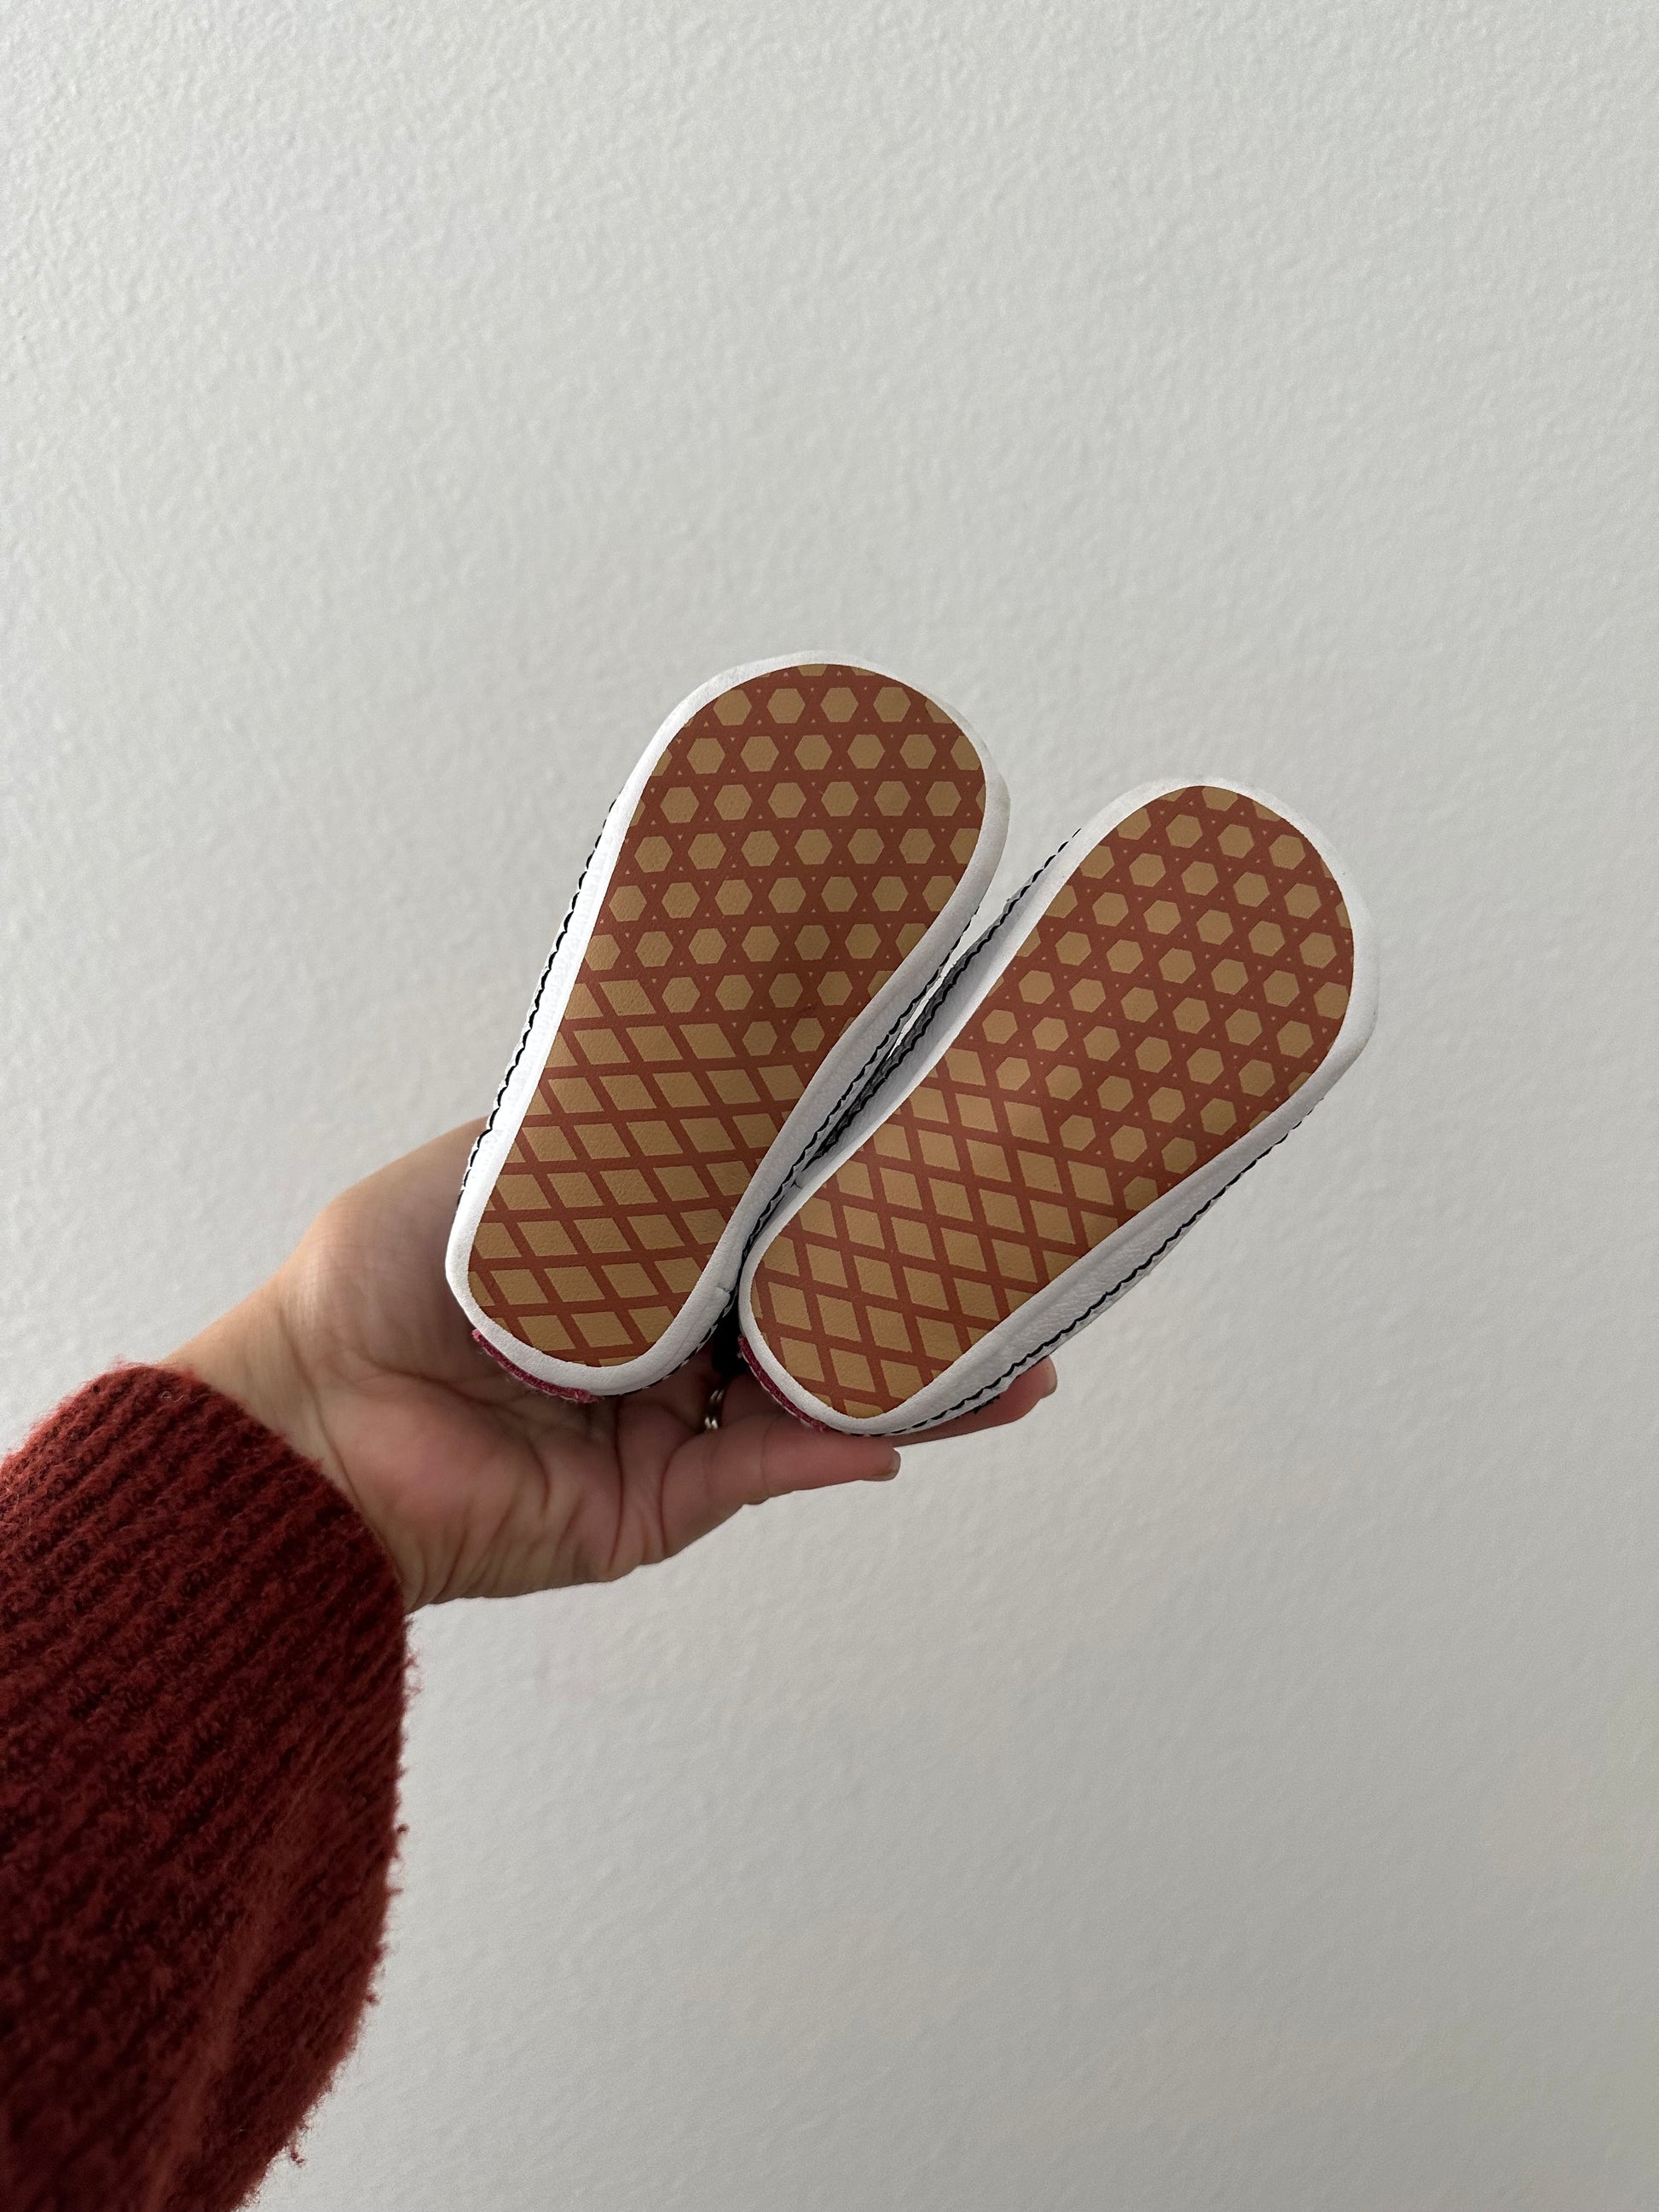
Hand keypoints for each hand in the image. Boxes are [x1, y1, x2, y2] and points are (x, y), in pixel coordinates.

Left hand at [166, 1124, 1055, 1609]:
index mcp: (639, 1254)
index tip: (941, 1160)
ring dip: (913, 1382)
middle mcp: (669, 1341)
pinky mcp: (660, 1503)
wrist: (312, 1415)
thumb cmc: (381, 1275)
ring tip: (1016, 1361)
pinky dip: (835, 1446)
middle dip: (916, 1295)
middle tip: (1018, 1266)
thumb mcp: (509, 1163)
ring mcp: (673, 1427)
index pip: (775, 1223)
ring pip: (817, 1399)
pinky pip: (766, 1469)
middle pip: (817, 1314)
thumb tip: (737, 1086)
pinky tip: (908, 1422)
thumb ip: (620, 1135)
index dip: (856, 1196)